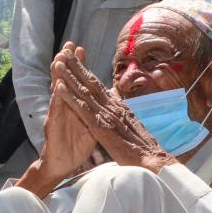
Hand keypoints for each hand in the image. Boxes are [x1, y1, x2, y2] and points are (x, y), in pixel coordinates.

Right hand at [37, 43, 96, 183]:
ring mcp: (57, 115)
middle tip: (69, 44)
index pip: (77, 83)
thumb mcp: (90, 127)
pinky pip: (55, 110)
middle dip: (67, 62)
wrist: (61, 166)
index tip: (81, 49)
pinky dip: (57, 98)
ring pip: (58, 90)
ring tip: (59, 57)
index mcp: (75, 106)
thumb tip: (107, 101)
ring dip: (58, 74)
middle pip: (66, 80)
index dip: (79, 66)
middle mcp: (64, 107)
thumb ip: (96, 112)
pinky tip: (57, 86)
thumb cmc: (76, 147)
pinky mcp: (53, 126)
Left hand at [51, 48, 176, 173]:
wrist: (153, 161)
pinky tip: (59, 87)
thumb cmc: (144, 148)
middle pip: (91, 83)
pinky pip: (81, 109)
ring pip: (84, 92)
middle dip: (76, 67)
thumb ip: (122, 111)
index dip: (87, 72)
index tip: (77, 60)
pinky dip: (69, 96)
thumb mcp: (132, 125)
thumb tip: (116, 98)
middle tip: (64, 51)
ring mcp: (106, 115)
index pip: (99, 86)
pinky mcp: (100, 127)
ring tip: (58, 62)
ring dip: (69, 76)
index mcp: (118, 106)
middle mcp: (112, 106)